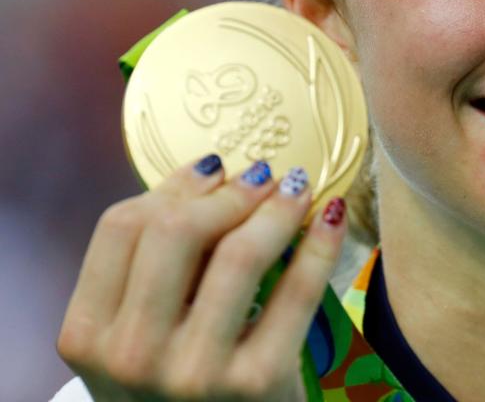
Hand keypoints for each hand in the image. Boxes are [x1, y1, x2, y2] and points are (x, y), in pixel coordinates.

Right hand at [57, 156, 346, 400]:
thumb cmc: (180, 384)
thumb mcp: (141, 334)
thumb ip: (158, 268)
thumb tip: (215, 174)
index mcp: (88, 334)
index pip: (121, 227)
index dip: (175, 186)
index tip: (215, 168)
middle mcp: (130, 355)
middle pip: (174, 231)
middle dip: (228, 192)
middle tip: (263, 175)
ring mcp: (193, 373)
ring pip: (237, 254)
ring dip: (276, 208)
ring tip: (297, 189)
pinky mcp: (257, 382)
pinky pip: (296, 290)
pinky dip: (319, 243)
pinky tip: (331, 215)